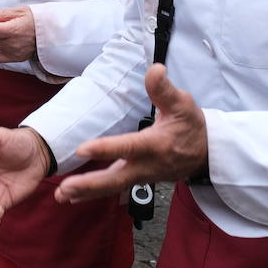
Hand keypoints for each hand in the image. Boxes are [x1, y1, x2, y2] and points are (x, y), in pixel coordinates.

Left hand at [55, 64, 207, 203]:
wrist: (206, 153)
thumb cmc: (192, 126)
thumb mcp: (183, 104)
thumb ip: (165, 89)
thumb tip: (154, 70)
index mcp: (156, 145)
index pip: (128, 147)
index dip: (106, 149)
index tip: (82, 150)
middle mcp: (147, 165)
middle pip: (115, 178)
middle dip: (90, 184)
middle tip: (65, 188)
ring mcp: (142, 176)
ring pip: (112, 187)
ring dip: (87, 192)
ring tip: (61, 195)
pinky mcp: (137, 180)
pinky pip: (114, 188)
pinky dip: (93, 194)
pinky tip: (72, 197)